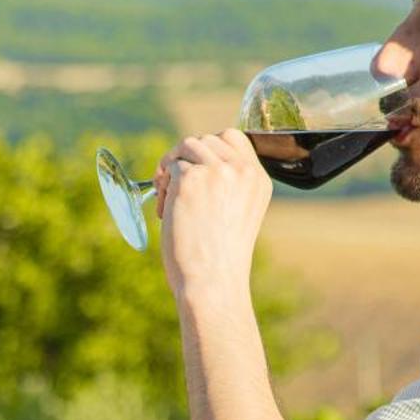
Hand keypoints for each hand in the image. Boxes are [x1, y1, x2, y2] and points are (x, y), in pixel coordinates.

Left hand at [155, 129, 272, 302]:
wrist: (213, 281)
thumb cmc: (219, 258)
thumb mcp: (235, 213)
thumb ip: (226, 184)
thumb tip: (190, 162)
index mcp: (258, 179)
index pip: (232, 137)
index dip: (208, 148)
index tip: (195, 169)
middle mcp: (242, 170)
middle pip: (205, 139)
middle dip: (185, 158)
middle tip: (173, 186)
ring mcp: (217, 171)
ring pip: (185, 147)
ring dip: (171, 170)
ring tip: (169, 201)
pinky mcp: (191, 178)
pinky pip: (168, 168)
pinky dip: (162, 188)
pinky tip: (166, 213)